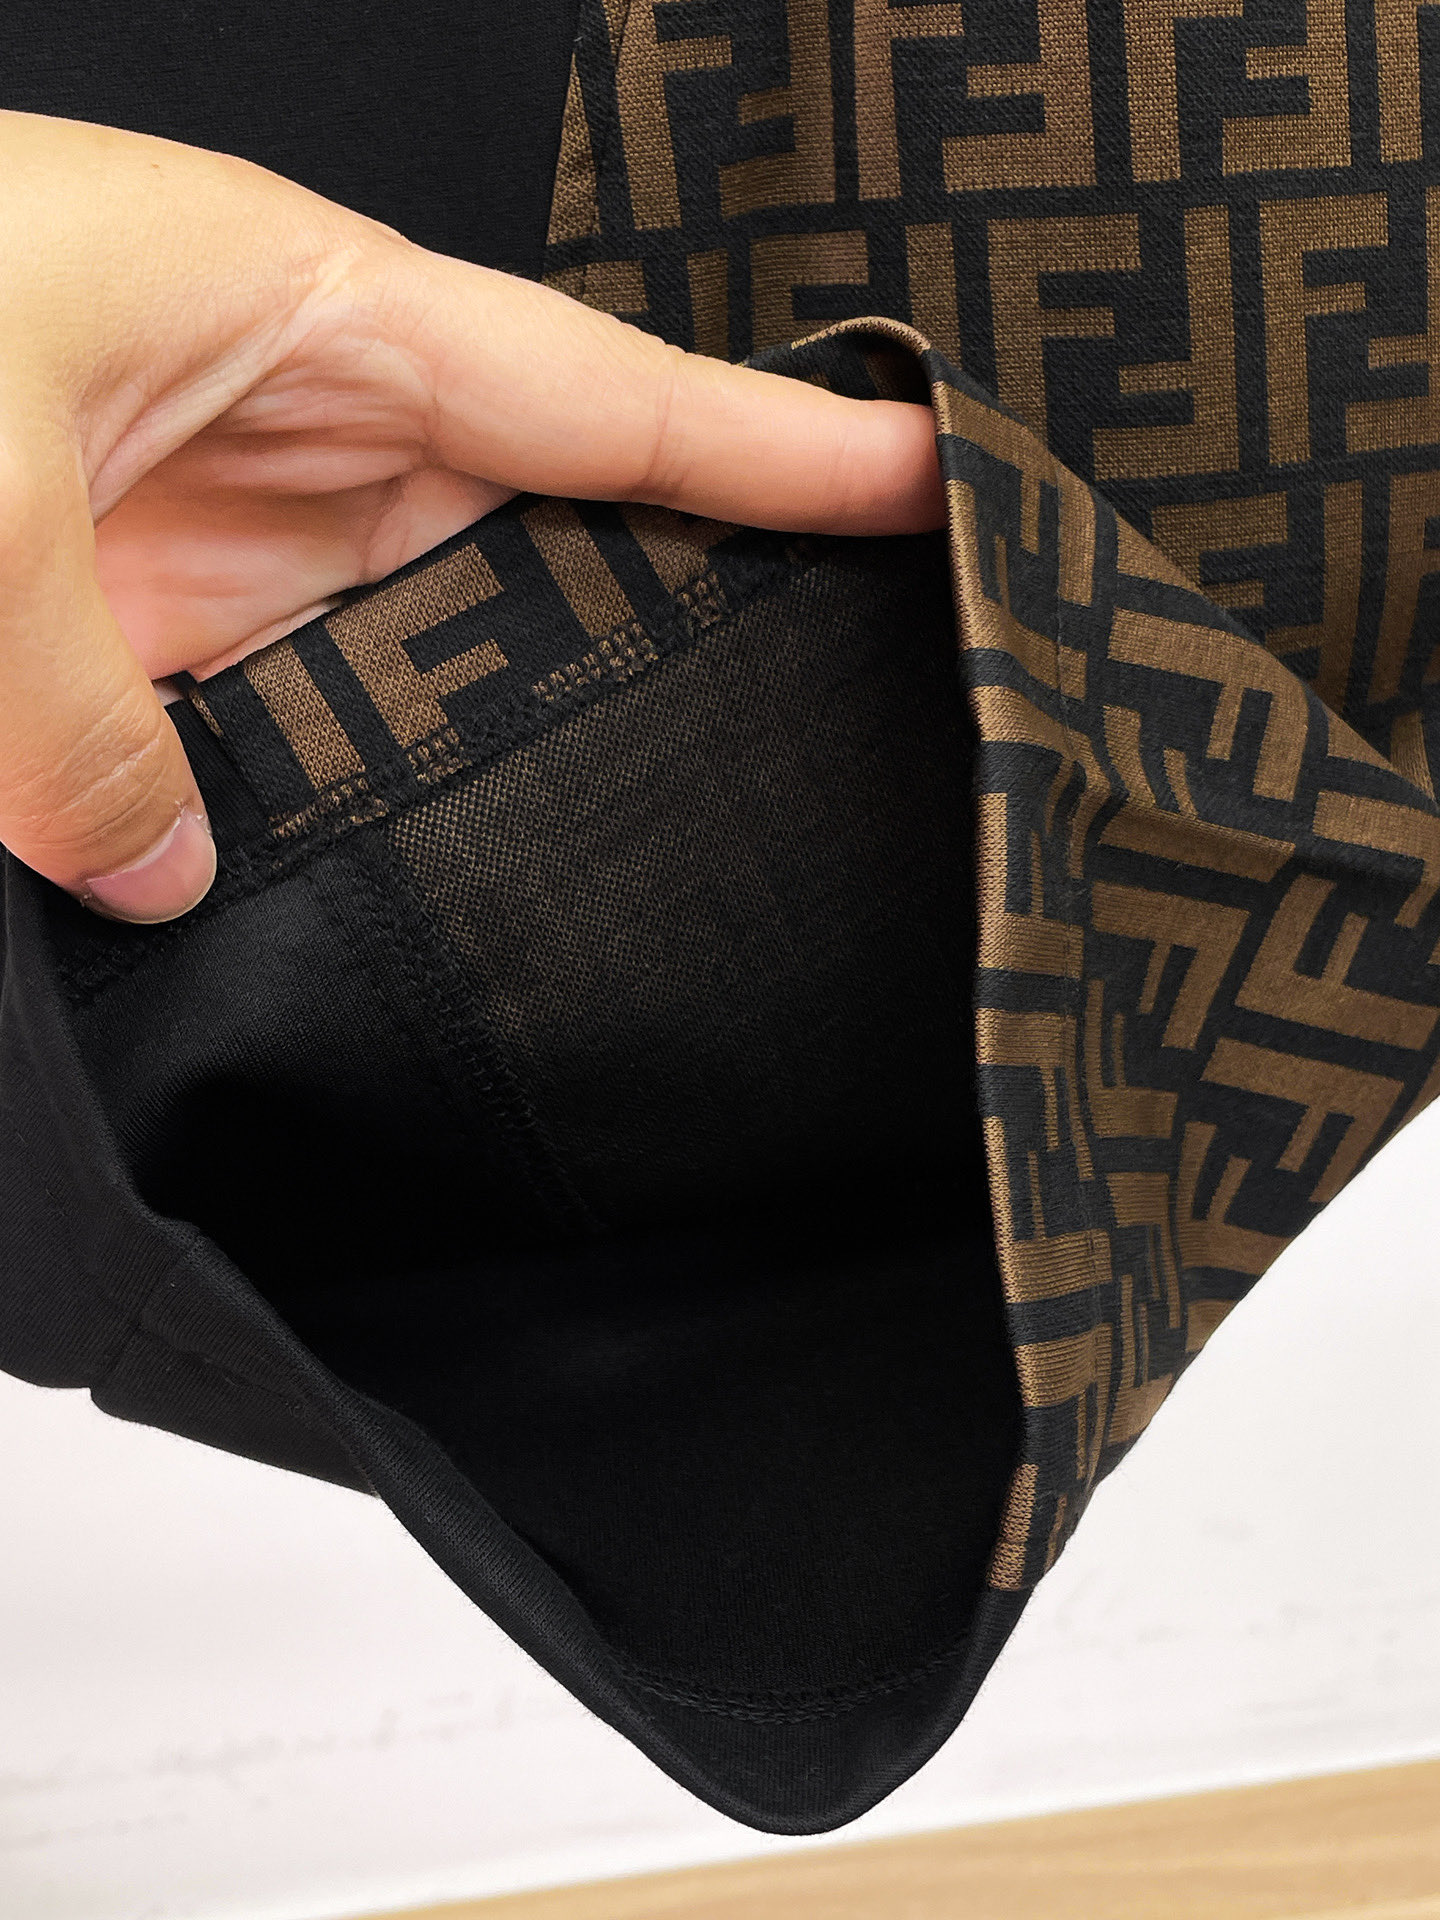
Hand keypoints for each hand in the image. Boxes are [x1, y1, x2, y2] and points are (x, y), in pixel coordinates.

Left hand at [0, 111, 942, 922]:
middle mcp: (287, 421)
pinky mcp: (126, 619)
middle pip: (545, 537)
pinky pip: (281, 720)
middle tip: (824, 727)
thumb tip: (164, 863)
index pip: (602, 392)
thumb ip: (80, 703)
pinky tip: (382, 883)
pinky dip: (334, 800)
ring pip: (419, 653)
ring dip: (489, 749)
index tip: (924, 485)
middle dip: (675, 625)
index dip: (774, 451)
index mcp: (306, 306)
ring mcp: (212, 530)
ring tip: (632, 851)